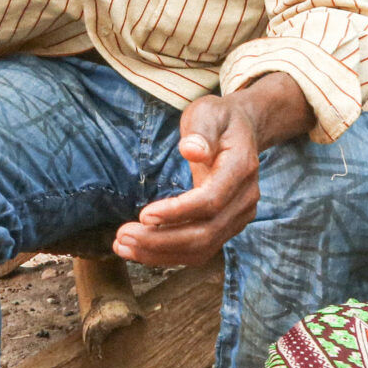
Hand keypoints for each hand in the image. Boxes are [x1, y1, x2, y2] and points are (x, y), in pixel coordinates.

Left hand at [111, 93, 263, 267]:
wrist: (242, 129)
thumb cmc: (219, 119)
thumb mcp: (207, 113)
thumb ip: (200, 131)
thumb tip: (191, 151)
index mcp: (241, 169)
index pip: (210, 201)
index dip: (178, 212)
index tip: (144, 215)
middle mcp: (244, 199)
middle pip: (205, 233)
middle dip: (161, 240)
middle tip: (123, 237)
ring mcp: (238, 216)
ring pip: (202, 248)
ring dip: (161, 253)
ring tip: (124, 247)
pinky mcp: (226, 226)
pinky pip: (200, 249)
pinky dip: (170, 254)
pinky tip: (141, 249)